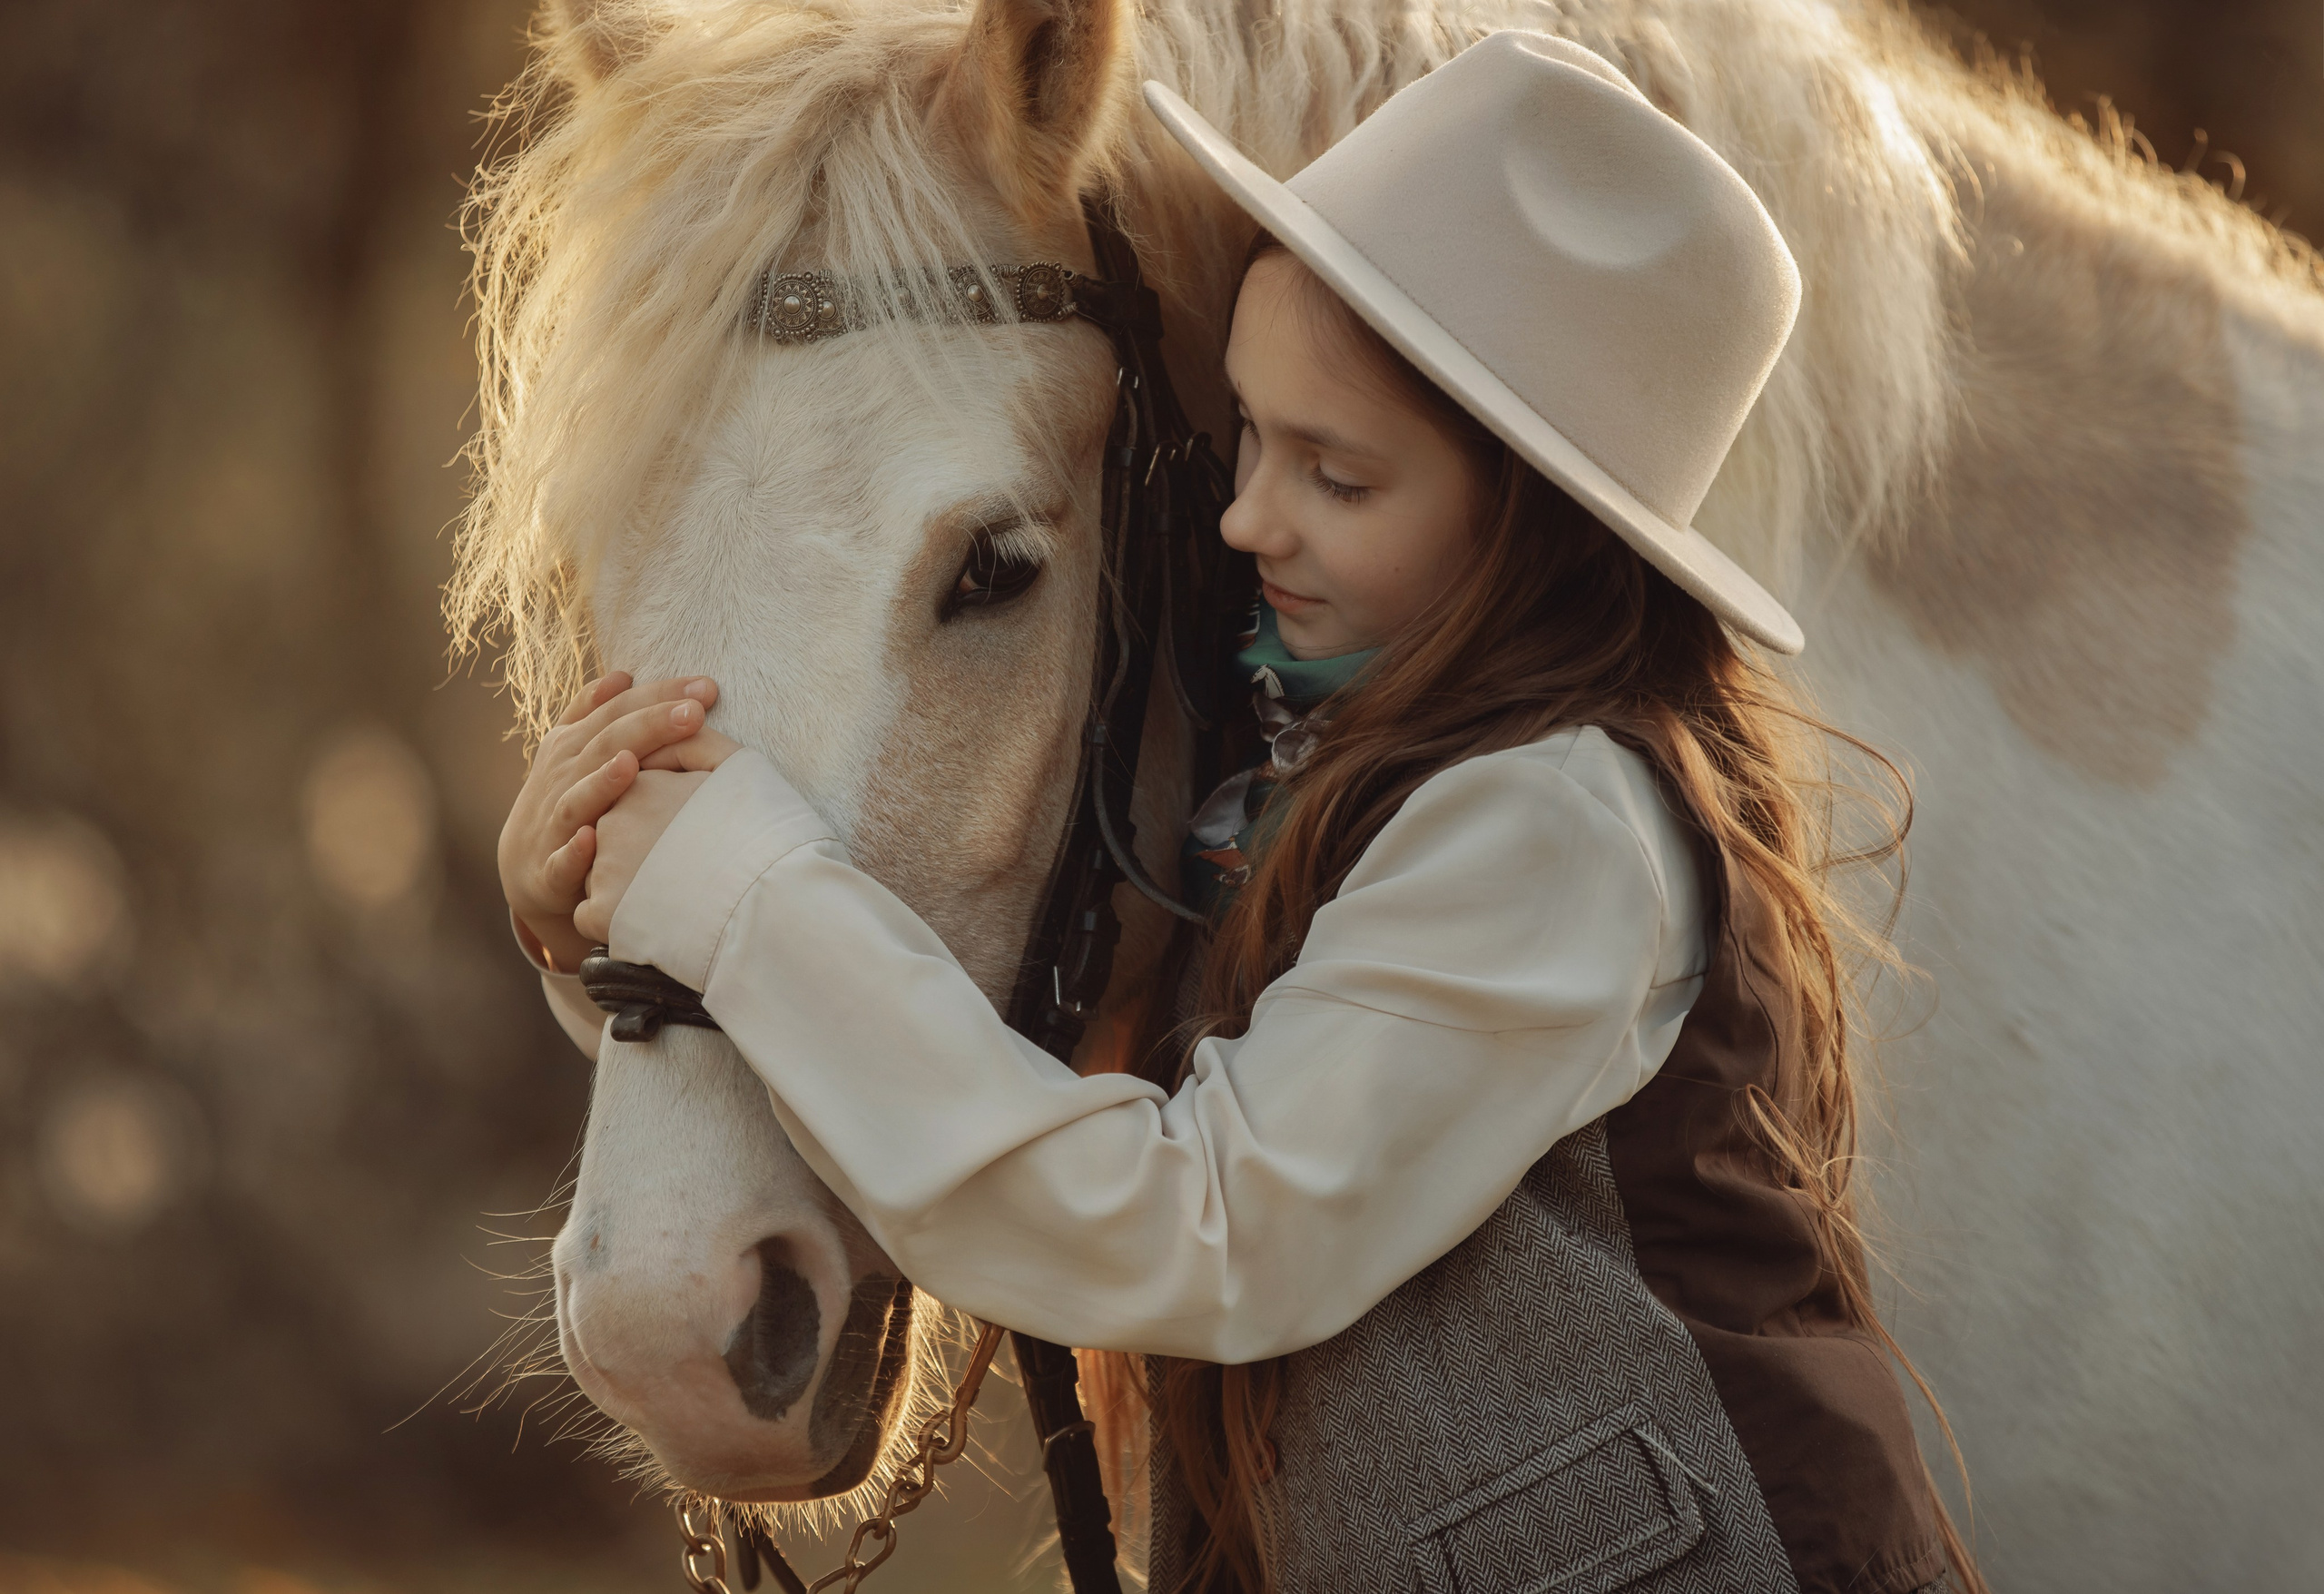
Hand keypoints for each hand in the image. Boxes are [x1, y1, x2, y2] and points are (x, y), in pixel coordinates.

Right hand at [498, 671, 722, 972]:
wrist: (526, 868)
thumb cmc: (568, 799)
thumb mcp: (573, 751)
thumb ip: (595, 711)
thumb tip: (623, 674)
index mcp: (573, 744)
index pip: (618, 711)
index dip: (658, 696)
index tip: (706, 687)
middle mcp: (562, 777)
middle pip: (606, 744)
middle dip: (649, 727)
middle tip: (694, 713)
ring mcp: (554, 822)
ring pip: (578, 798)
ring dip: (603, 782)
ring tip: (632, 763)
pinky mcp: (550, 869)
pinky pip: (561, 861)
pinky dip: (574, 852)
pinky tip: (591, 840)